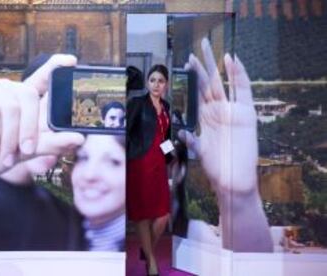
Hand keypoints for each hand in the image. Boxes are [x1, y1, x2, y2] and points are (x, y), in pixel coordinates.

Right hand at [0, 54, 84, 204]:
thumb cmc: (1, 156)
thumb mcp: (30, 152)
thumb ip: (54, 143)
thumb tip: (80, 138)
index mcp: (27, 101)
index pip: (43, 78)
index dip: (56, 67)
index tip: (71, 61)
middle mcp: (9, 92)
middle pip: (28, 95)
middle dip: (29, 128)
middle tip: (25, 150)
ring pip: (10, 105)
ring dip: (9, 136)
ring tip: (4, 153)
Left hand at [179, 38, 257, 196]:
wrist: (234, 180)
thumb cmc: (216, 167)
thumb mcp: (200, 151)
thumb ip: (191, 140)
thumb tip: (181, 130)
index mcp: (205, 117)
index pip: (197, 92)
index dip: (192, 77)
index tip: (184, 62)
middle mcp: (217, 111)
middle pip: (209, 82)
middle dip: (203, 65)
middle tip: (199, 45)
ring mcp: (232, 110)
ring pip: (224, 82)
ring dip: (218, 65)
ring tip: (213, 48)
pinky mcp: (246, 113)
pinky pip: (243, 90)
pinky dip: (239, 75)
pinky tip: (233, 60)